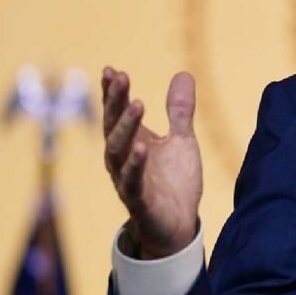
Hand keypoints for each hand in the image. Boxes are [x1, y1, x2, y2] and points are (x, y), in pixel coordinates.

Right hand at [102, 67, 202, 258]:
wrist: (180, 225)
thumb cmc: (175, 183)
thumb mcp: (183, 140)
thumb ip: (180, 110)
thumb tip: (183, 73)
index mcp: (132, 141)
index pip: (118, 112)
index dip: (114, 92)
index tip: (112, 69)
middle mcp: (123, 159)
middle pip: (113, 126)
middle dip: (115, 101)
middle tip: (120, 77)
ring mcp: (128, 180)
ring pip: (117, 151)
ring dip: (125, 126)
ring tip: (137, 104)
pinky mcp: (138, 201)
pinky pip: (131, 181)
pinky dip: (135, 164)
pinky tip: (141, 146)